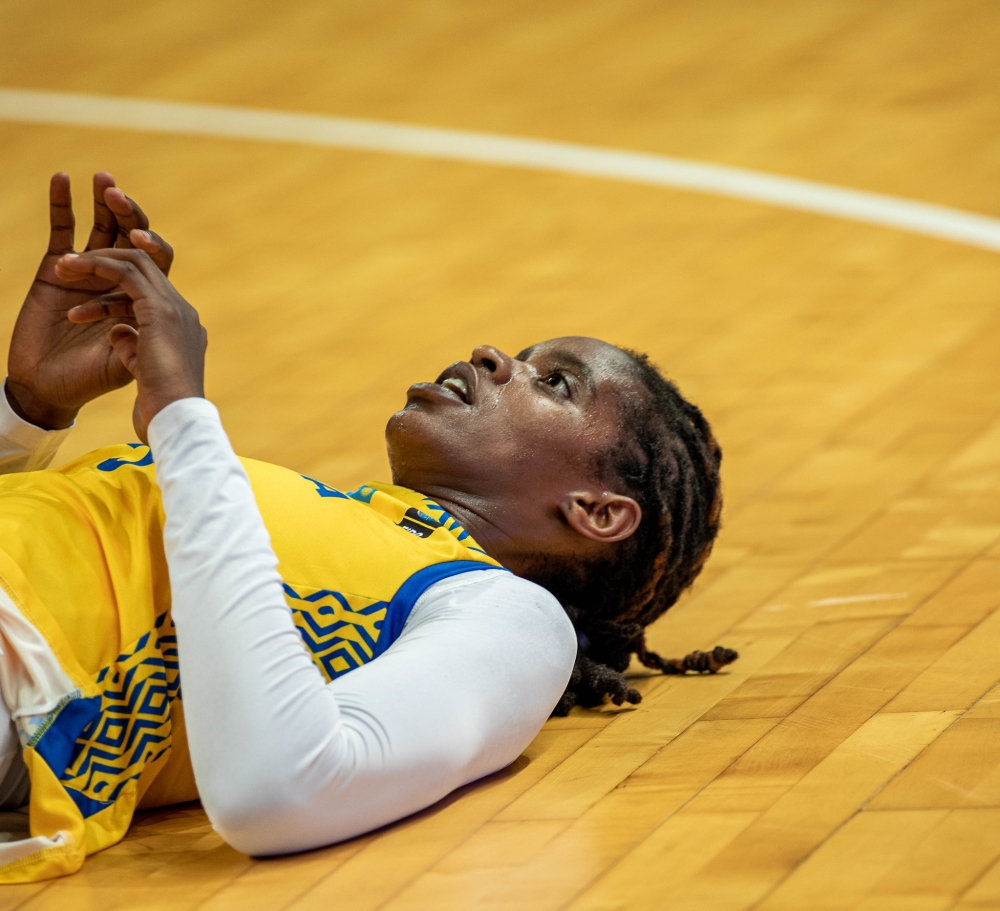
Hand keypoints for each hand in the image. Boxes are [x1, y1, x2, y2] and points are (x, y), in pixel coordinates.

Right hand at [6, 172, 173, 428]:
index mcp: (143, 302)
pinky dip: (62, 205)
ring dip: (105, 204)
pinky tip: (63, 180)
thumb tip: (145, 319)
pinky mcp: (55, 271)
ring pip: (102, 229)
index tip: (140, 240)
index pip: (155, 263)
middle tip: (117, 196)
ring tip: (103, 180)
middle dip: (129, 215)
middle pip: (132, 239)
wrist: (49, 389)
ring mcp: (88, 275)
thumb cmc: (89, 380)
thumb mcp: (124, 364)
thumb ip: (138, 342)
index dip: (151, 246)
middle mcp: (120, 284)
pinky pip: (62, 231)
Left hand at [54, 247, 206, 442]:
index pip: (152, 291)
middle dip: (106, 260)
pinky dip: (95, 266)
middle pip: (148, 267)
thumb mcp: (141, 371)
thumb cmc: (160, 408)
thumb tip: (116, 331)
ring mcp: (175, 308)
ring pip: (137, 263)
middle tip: (68, 265)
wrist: (175, 420)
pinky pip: (126, 273)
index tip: (89, 287)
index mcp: (182, 329)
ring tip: (59, 268)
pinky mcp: (159, 310)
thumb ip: (131, 347)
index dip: (120, 285)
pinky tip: (67, 271)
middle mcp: (183, 313)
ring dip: (94, 260)